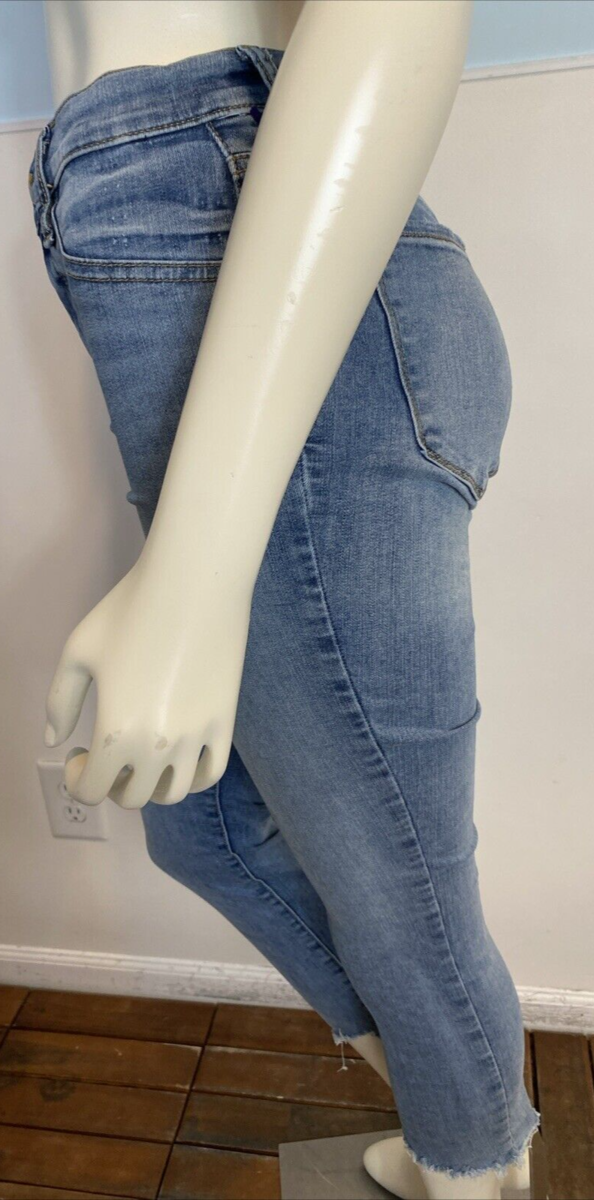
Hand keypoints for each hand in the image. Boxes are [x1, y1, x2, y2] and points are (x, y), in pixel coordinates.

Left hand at [44, 561, 251, 807]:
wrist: (192, 584)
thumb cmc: (129, 610)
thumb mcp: (78, 651)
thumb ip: (59, 702)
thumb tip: (56, 740)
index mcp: (114, 731)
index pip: (92, 792)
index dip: (77, 780)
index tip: (78, 754)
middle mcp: (156, 745)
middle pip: (132, 798)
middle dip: (112, 783)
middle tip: (108, 754)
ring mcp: (194, 737)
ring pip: (173, 793)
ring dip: (151, 786)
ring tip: (143, 758)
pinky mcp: (224, 723)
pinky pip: (210, 773)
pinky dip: (191, 777)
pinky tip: (176, 754)